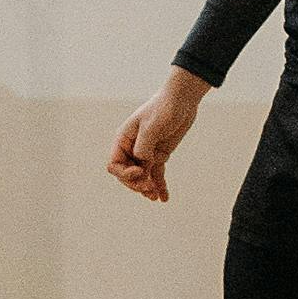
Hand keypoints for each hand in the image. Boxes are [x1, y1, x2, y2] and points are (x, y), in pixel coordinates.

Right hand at [107, 69, 207, 199]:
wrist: (183, 99)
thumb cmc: (164, 108)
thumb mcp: (152, 126)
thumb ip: (144, 146)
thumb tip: (142, 163)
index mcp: (123, 139)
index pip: (114, 164)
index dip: (124, 174)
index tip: (140, 171)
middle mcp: (132, 148)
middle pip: (127, 174)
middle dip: (136, 184)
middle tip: (149, 188)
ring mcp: (146, 152)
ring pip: (142, 177)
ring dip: (147, 188)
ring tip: (154, 197)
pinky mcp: (159, 155)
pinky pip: (156, 174)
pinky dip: (159, 186)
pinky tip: (164, 198)